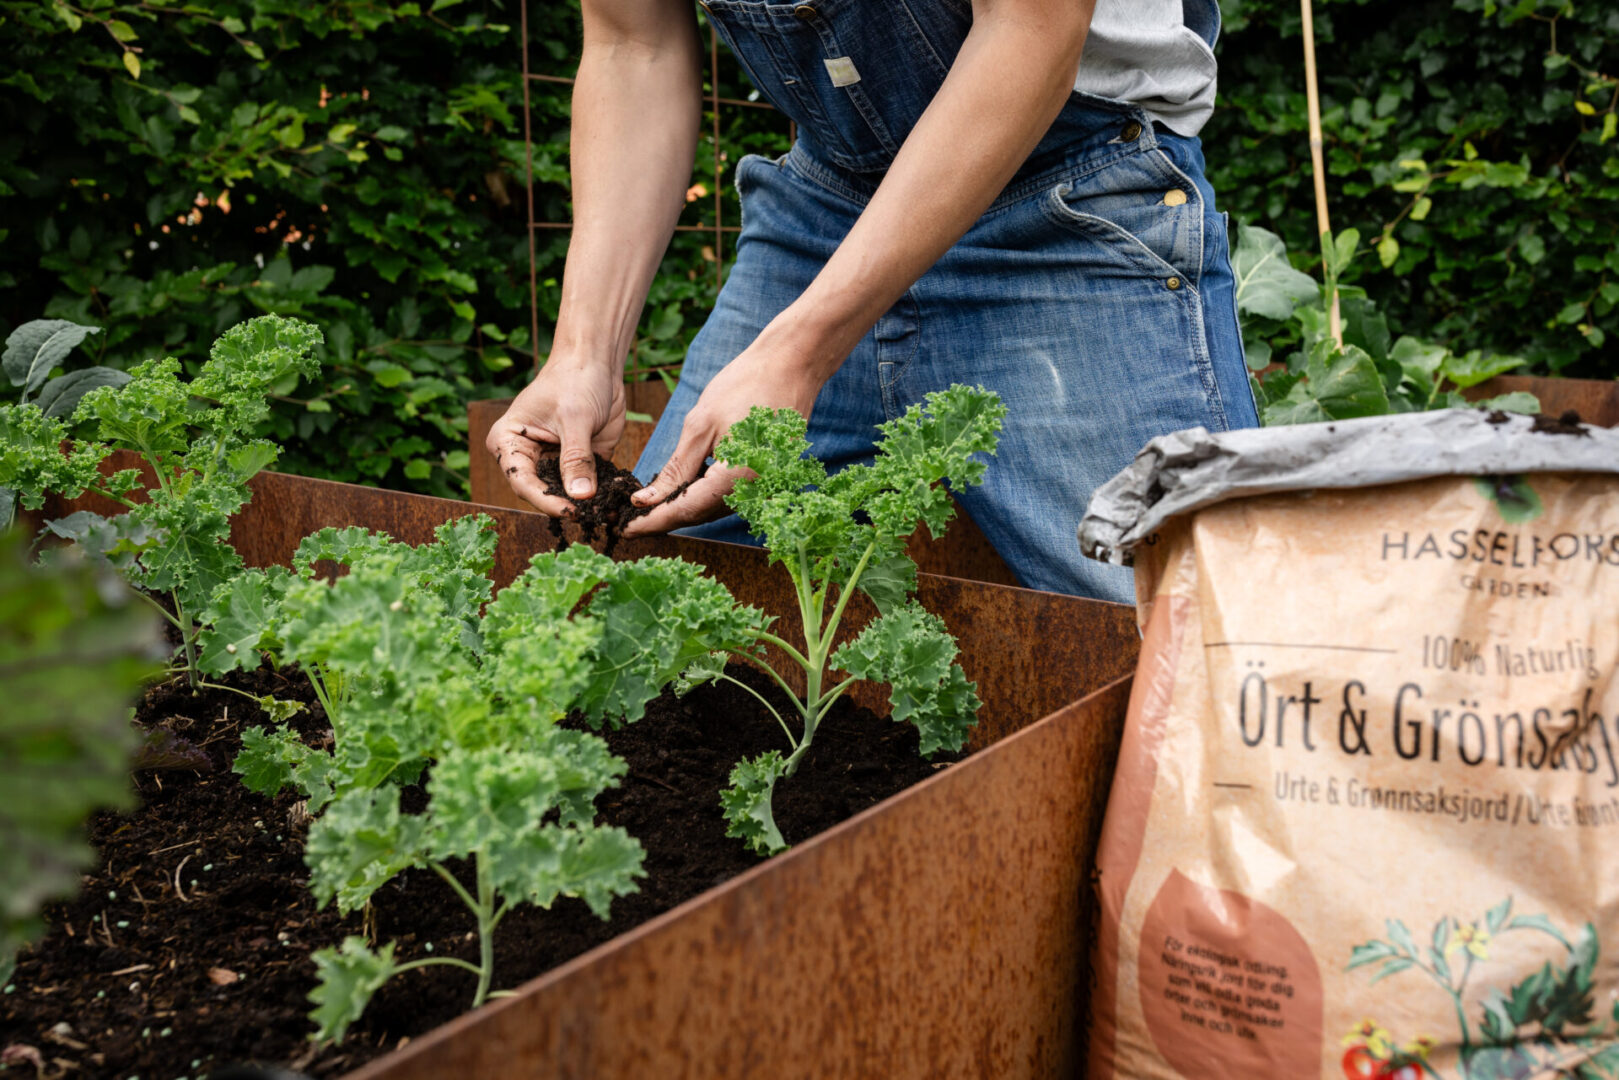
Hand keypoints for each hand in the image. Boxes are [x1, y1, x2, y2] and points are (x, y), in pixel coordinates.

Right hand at [484, 353, 625, 516]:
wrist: (596, 363)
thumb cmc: (574, 380)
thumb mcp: (575, 418)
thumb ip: (576, 458)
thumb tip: (580, 496)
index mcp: (509, 442)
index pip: (522, 481)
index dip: (545, 500)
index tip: (570, 511)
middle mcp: (527, 457)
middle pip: (542, 493)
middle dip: (566, 506)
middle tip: (591, 517)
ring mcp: (553, 462)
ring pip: (565, 494)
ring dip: (586, 505)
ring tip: (606, 515)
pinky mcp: (579, 464)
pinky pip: (588, 487)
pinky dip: (601, 496)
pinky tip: (615, 505)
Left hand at [622, 343, 823, 536]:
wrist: (792, 365)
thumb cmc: (745, 386)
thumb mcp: (701, 425)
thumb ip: (676, 468)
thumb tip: (648, 500)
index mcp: (737, 479)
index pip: (685, 511)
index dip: (652, 522)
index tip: (626, 529)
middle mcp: (756, 491)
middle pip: (700, 515)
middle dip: (663, 518)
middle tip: (629, 522)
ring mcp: (766, 485)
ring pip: (714, 508)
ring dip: (682, 509)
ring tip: (650, 508)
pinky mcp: (768, 477)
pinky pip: (729, 495)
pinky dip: (703, 496)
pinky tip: (681, 490)